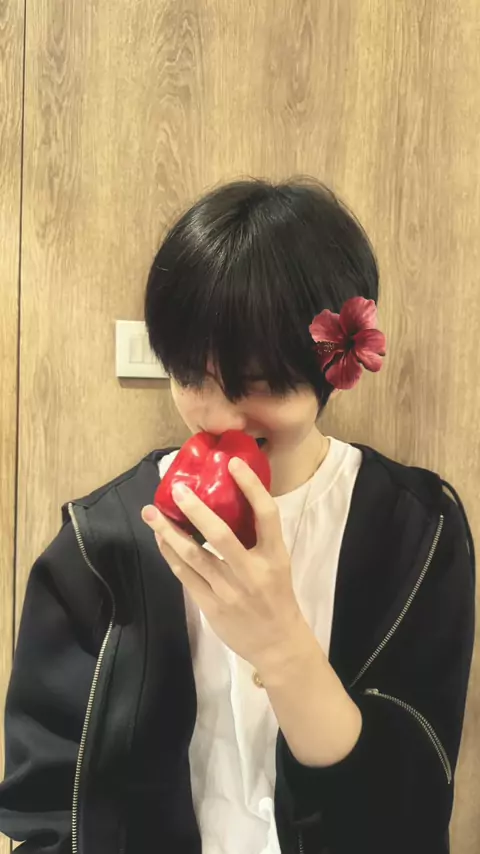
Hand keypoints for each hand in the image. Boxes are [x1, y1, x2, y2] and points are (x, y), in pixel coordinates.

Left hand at [141, 455, 311, 671]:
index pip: (266, 514)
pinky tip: (161, 539)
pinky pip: (184, 575)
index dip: (251, 486)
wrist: (278, 643)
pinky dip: (170, 554)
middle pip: (221, 534)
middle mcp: (252, 571)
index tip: (233, 463)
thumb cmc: (277, 595)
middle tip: (176, 488)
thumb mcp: (277, 562)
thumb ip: (258, 536)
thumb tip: (229, 499)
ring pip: (193, 556)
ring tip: (151, 513)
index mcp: (275, 556)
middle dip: (195, 509)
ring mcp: (229, 590)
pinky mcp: (211, 606)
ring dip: (169, 532)